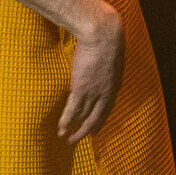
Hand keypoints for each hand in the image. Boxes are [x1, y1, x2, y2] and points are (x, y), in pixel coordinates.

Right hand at [60, 9, 122, 142]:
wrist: (103, 35)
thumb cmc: (108, 38)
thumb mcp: (112, 55)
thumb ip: (108, 64)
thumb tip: (102, 61)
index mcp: (114, 85)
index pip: (107, 108)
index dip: (100, 121)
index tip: (95, 130)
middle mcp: (105, 93)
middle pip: (96, 117)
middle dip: (87, 130)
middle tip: (79, 139)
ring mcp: (94, 93)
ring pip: (83, 117)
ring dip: (74, 129)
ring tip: (66, 138)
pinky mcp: (81, 89)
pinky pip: (72, 110)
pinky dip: (66, 121)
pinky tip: (61, 128)